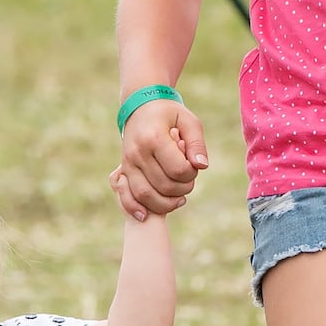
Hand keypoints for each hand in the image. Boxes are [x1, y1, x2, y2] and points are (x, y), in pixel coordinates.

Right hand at [119, 100, 207, 217]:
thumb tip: (202, 166)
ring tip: (179, 199)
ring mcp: (128, 164)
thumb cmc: (169, 115)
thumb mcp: (189, 121)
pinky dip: (135, 209)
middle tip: (189, 181)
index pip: (177, 169)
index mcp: (155, 138)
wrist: (140, 108)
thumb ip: (196, 144)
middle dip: (182, 188)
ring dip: (165, 203)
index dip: (191, 174)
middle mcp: (138, 153)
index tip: (194, 167)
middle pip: (163, 185)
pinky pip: (127, 197)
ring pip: (146, 195)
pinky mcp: (123, 172)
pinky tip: (146, 216)